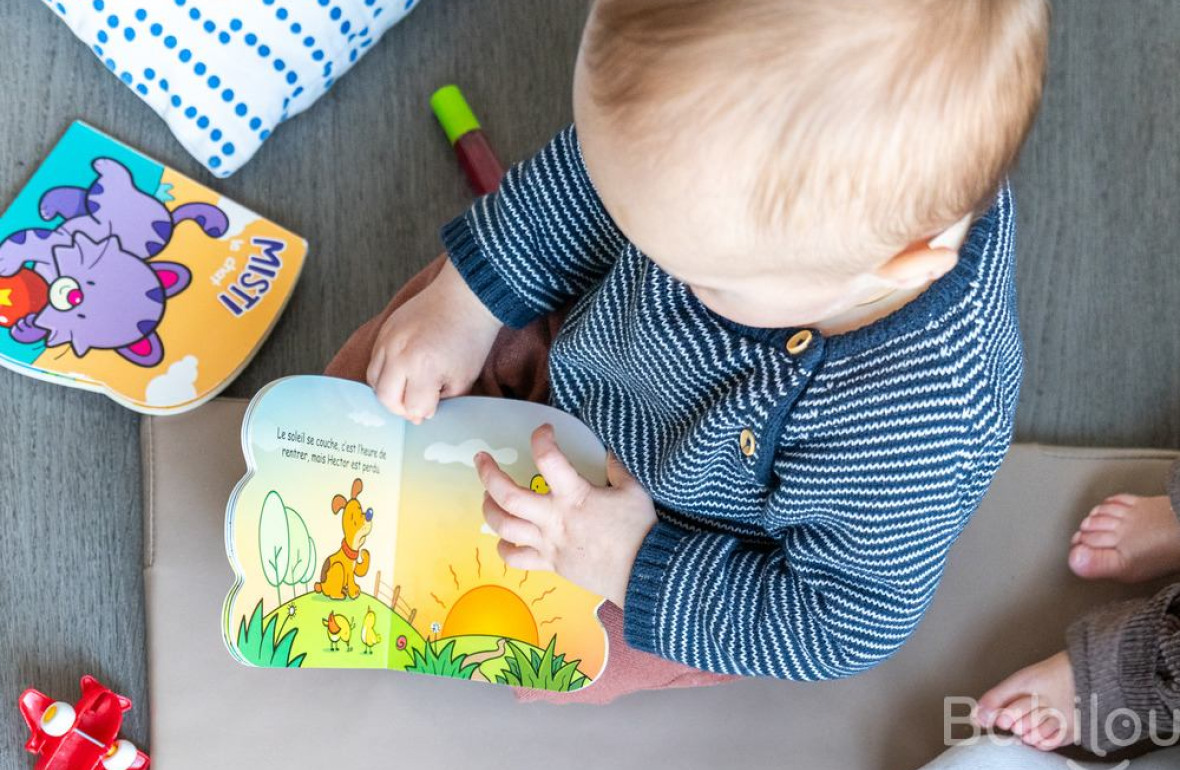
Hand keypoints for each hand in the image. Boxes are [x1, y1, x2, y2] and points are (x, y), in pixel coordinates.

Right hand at [367, 257, 501, 422]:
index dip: (426, 411)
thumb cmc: (470, 337)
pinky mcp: (384, 330)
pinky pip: (374, 361)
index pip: (413, 408)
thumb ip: (441, 400)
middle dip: (402, 408)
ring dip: (389, 391)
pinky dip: (385, 372)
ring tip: (409, 388)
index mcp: (423, 367)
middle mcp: (399, 354)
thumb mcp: (463, 378)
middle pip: (386, 399)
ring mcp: (388, 340)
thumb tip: (419, 413)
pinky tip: (403, 371)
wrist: (466, 297)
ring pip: (373, 381)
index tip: (435, 404)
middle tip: (417, 403)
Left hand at [475, 424, 657, 606]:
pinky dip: (504, 549)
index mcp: (574, 496)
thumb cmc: (640, 531)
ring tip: (486, 497)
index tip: (544, 430)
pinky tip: (503, 539)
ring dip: (488, 509)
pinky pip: (516, 560)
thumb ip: (616, 469)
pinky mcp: (550, 564)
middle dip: (488, 474)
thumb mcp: (633, 491)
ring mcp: (548, 543)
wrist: (642, 572)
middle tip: (481, 459)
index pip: (548, 459)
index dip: (542, 438)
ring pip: (504, 527)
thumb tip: (608, 453)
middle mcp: (554, 518)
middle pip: (507, 495)